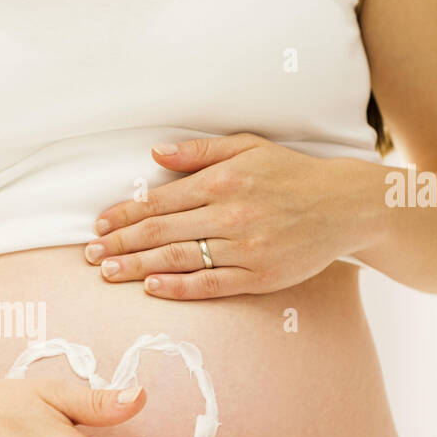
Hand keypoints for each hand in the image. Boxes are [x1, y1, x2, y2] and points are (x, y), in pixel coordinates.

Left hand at [85, 133, 380, 298]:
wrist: (346, 205)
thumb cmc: (292, 174)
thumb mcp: (248, 148)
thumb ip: (200, 152)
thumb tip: (155, 154)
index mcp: (223, 182)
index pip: (160, 201)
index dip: (125, 215)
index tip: (99, 226)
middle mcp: (231, 214)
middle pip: (162, 232)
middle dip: (121, 243)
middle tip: (90, 255)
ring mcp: (245, 248)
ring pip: (180, 260)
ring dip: (138, 267)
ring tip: (108, 272)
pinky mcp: (260, 276)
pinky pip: (211, 284)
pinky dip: (178, 287)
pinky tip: (151, 288)